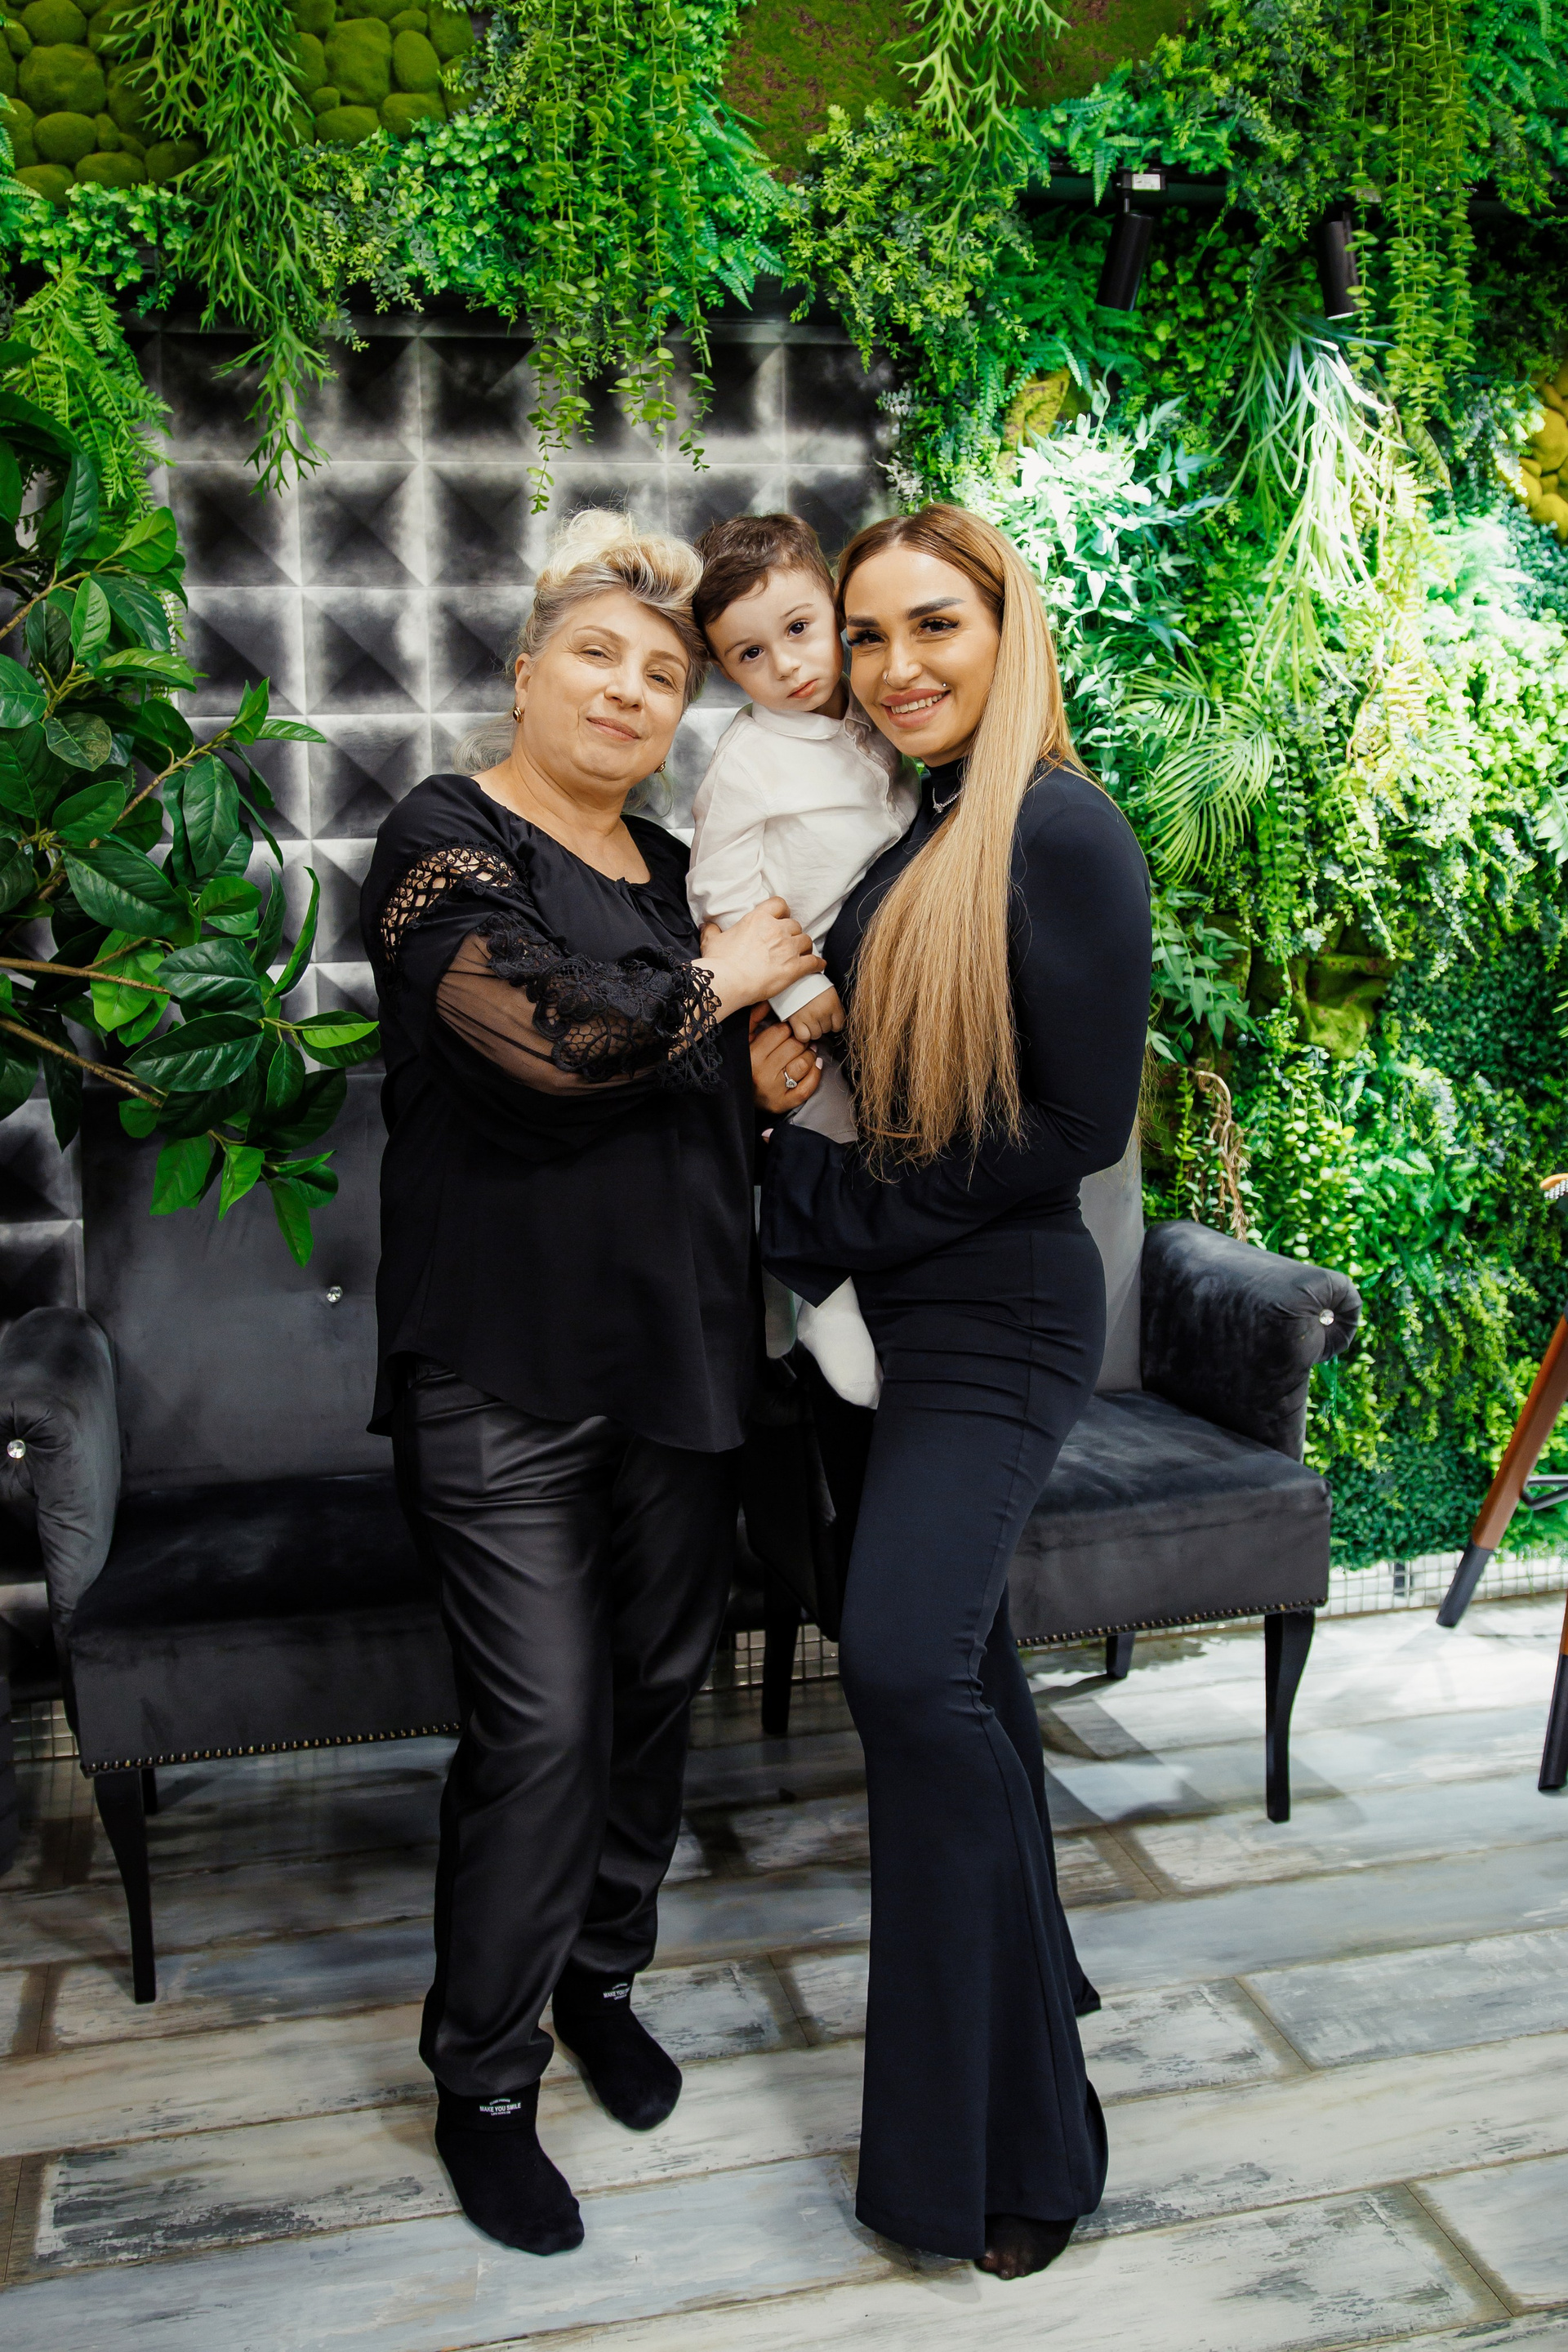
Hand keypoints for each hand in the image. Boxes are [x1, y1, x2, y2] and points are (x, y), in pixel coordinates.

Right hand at [696, 898, 823, 1021]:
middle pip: (795, 925)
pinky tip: (819, 965)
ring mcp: (787, 948)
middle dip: (792, 933)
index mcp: (758, 918)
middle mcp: (776, 929)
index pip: (779, 904)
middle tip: (788, 942)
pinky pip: (813, 962)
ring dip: (804, 947)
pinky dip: (817, 963)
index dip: (783, 911)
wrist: (727, 981)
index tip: (782, 918)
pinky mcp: (794, 968)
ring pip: (806, 941)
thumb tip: (707, 925)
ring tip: (801, 954)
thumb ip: (712, 930)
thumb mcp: (711, 941)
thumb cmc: (718, 962)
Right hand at [749, 1004, 821, 1113]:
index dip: (789, 1028)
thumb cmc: (745, 1064)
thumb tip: (768, 1000)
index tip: (790, 1030)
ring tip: (808, 1052)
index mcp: (752, 1055)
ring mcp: (774, 1090)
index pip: (780, 1032)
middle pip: (794, 1046)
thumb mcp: (745, 1041)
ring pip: (803, 1064)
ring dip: (810, 1054)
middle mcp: (762, 1073)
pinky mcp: (784, 1103)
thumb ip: (754, 1019)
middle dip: (802, 1040)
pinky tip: (816, 1065)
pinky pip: (807, 1087)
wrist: (740, 1098)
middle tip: (802, 1040)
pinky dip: (816, 1074)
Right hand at [789, 985, 844, 1042]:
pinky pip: (804, 1037)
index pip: (839, 1026)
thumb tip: (835, 1024)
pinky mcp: (797, 1021)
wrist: (793, 979)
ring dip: (812, 1030)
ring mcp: (810, 1017)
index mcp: (833, 1004)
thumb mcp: (828, 992)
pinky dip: (803, 1035)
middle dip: (821, 1024)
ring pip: (816, 1035)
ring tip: (807, 1019)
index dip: (833, 1023)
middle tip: (814, 1015)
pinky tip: (801, 1027)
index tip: (827, 1019)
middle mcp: (823, 1012)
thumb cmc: (811, 985)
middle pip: (826, 1030)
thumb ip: (834, 1007)